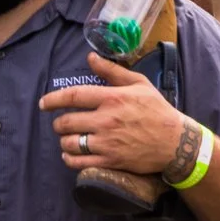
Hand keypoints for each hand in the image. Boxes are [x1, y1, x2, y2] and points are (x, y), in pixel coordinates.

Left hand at [41, 54, 190, 173]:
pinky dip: (69, 159)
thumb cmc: (157, 109)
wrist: (175, 142)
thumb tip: (90, 58)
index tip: (43, 103)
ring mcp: (107, 142)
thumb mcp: (139, 83)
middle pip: (67, 122)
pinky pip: (79, 163)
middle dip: (58, 123)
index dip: (53, 99)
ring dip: (64, 141)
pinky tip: (70, 155)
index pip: (74, 96)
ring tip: (68, 139)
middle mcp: (106, 120)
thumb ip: (112, 71)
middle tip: (60, 124)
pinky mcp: (110, 161)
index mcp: (112, 98)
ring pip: (70, 143)